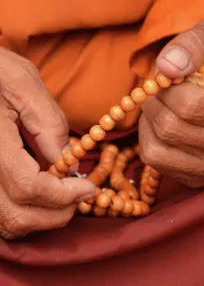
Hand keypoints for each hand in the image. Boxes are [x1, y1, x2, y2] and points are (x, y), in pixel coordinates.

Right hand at [0, 47, 94, 238]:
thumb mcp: (25, 86)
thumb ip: (49, 126)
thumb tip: (69, 163)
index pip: (28, 186)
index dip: (64, 195)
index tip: (89, 188)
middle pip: (16, 216)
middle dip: (57, 213)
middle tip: (81, 196)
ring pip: (6, 223)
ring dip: (42, 218)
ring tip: (65, 198)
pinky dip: (25, 214)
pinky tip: (43, 197)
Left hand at [139, 18, 203, 186]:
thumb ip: (192, 44)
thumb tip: (164, 67)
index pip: (186, 105)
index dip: (165, 88)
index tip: (168, 78)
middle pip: (169, 128)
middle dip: (153, 104)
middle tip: (160, 91)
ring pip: (157, 150)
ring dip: (148, 123)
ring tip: (161, 107)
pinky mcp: (201, 177)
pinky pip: (157, 163)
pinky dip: (149, 140)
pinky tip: (162, 126)